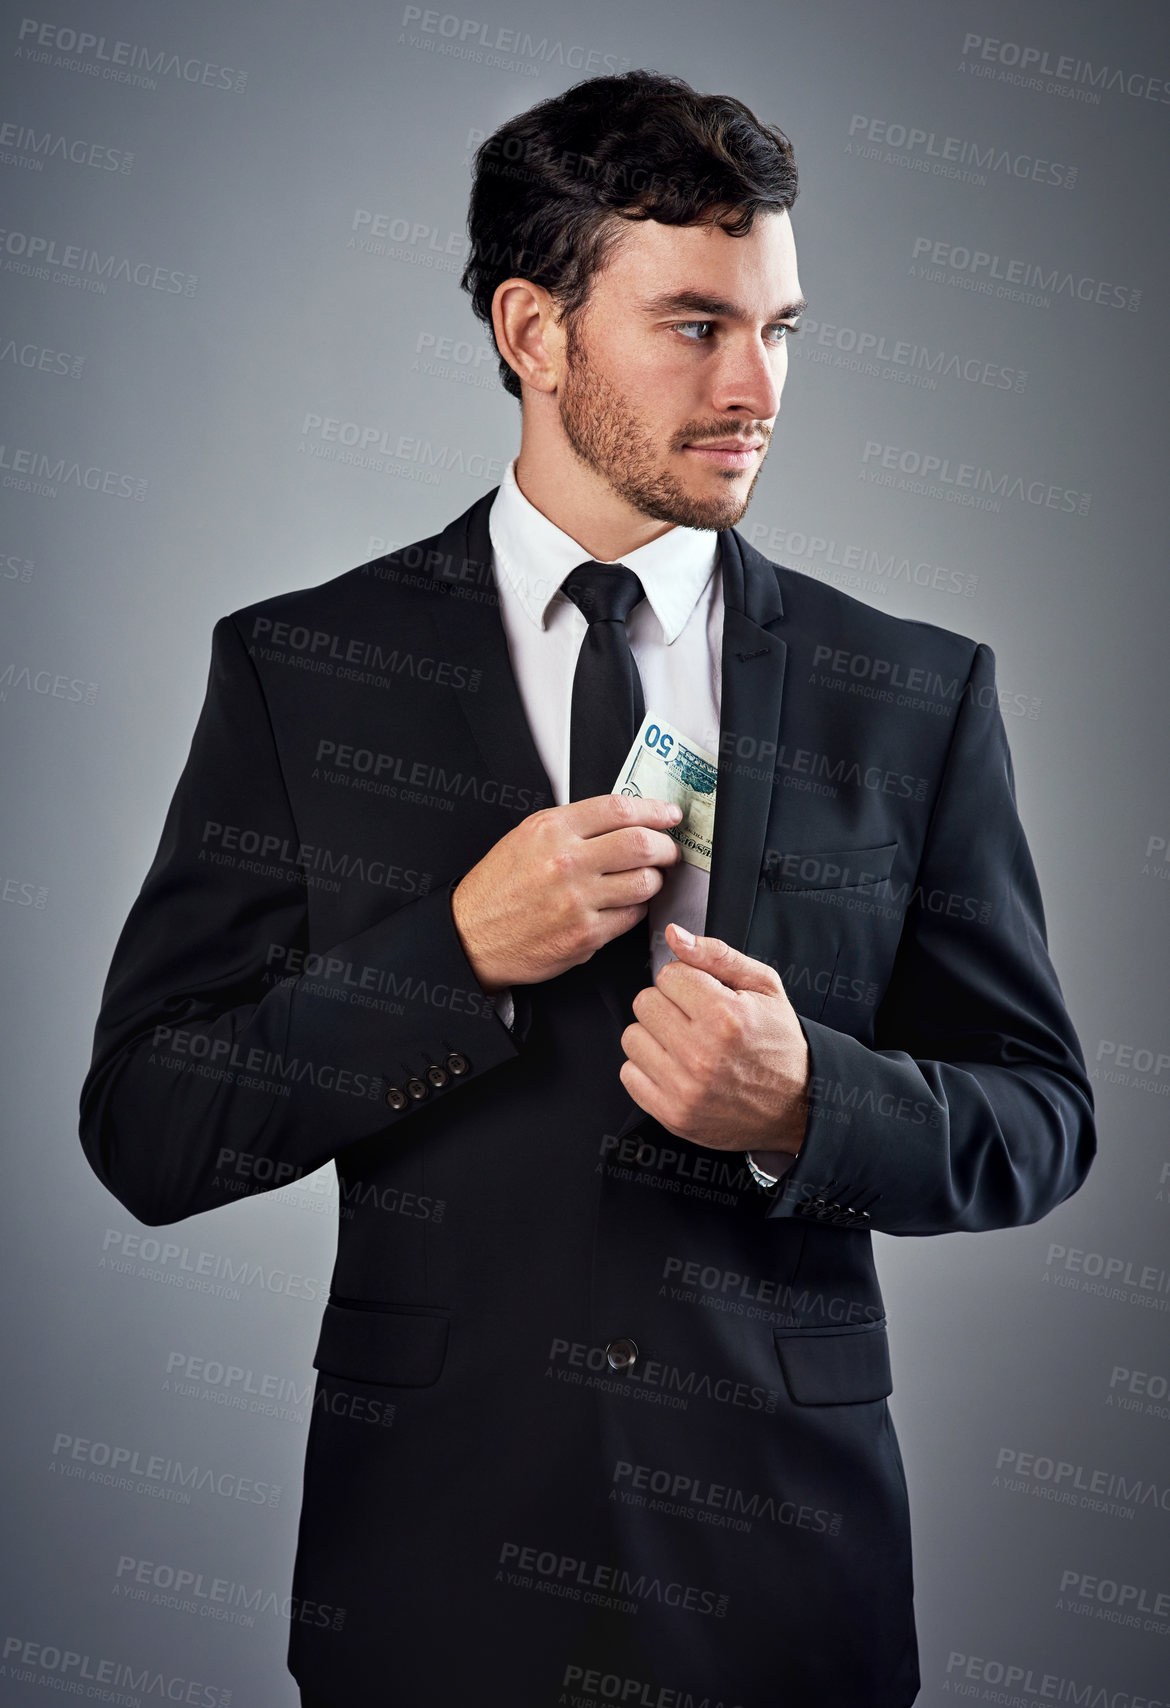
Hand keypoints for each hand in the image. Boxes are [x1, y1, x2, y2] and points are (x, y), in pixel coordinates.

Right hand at [451, 794, 683, 991]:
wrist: (471, 935)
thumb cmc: (498, 888)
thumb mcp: (526, 838)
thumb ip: (573, 826)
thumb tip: (625, 819)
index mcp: (551, 830)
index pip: (620, 809)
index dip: (655, 811)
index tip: (669, 816)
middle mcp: (566, 862)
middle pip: (642, 844)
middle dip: (666, 847)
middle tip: (668, 851)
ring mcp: (577, 901)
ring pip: (645, 882)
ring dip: (654, 880)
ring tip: (645, 879)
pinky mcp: (585, 935)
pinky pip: (631, 916)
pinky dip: (635, 909)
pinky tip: (623, 905)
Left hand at [619, 922, 809, 1154]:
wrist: (797, 1104)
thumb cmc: (779, 1042)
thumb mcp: (763, 987)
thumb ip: (716, 955)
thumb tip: (675, 935)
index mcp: (725, 1016)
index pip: (668, 975)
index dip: (687, 981)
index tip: (704, 996)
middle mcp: (701, 1054)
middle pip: (645, 1003)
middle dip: (668, 1005)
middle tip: (694, 1020)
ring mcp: (684, 1088)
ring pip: (631, 1037)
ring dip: (654, 1037)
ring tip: (685, 1044)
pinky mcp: (672, 1114)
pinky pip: (628, 1074)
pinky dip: (647, 1068)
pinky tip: (676, 1068)